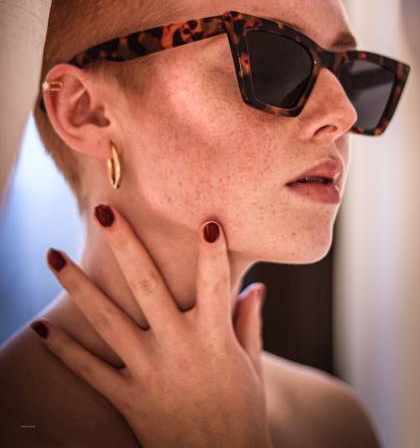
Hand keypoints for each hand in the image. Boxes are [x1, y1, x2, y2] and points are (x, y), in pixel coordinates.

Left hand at [30, 206, 272, 447]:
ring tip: (53, 256)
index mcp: (213, 337)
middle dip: (126, 245)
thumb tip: (257, 287)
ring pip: (108, 321)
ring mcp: (149, 371)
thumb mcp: (250, 365)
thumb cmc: (241, 412)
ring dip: (79, 286)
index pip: (215, 283)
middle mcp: (178, 347)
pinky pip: (90, 371)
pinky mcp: (129, 398)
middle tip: (106, 212)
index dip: (212, 251)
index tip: (205, 219)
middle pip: (147, 286)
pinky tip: (42, 328)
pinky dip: (64, 350)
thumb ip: (249, 323)